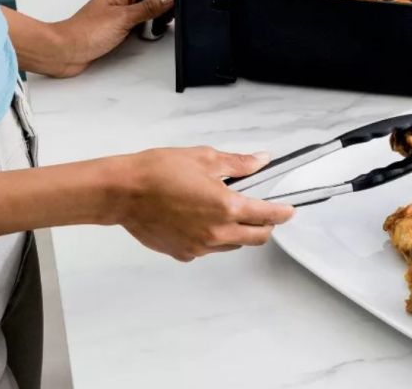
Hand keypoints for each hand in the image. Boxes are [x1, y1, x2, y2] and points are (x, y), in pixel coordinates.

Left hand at [51, 0, 173, 76]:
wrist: (64, 52)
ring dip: (156, 12)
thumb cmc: (83, 32)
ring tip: (159, 20)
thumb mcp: (124, 17)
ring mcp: (120, 11)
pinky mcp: (119, 26)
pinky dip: (148, 25)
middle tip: (172, 5)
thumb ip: (150, 6)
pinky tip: (150, 31)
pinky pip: (141, 20)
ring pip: (147, 5)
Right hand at [112, 147, 294, 261]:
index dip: (283, 213)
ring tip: (232, 212)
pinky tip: (204, 220)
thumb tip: (260, 161)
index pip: (266, 216)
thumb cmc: (158, 172)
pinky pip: (209, 249)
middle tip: (267, 213)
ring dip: (240, 232)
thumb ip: (238, 163)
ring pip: (233, 244)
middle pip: (255, 238)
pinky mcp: (182, 253)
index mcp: (226, 207)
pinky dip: (214, 237)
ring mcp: (198, 246)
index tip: (289, 210)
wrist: (122, 192)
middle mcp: (215, 232)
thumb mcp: (205, 158)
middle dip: (267, 226)